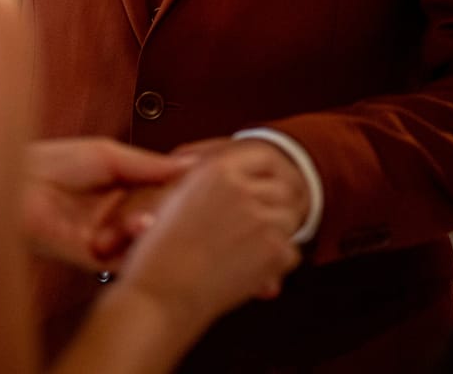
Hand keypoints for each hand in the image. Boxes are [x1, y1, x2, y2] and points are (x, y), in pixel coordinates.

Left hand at [22, 137, 192, 271]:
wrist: (15, 178)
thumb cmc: (53, 160)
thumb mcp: (109, 154)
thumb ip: (148, 165)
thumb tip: (188, 164)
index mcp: (124, 189)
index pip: (163, 194)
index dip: (184, 192)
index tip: (211, 185)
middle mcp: (119, 217)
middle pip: (158, 219)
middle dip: (176, 213)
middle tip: (201, 205)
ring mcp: (107, 239)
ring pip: (143, 241)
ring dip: (157, 229)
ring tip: (172, 214)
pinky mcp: (91, 256)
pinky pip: (121, 257)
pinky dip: (136, 245)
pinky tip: (147, 226)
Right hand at [115, 147, 301, 336]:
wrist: (160, 294)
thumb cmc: (160, 252)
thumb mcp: (177, 196)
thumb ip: (211, 179)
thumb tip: (240, 176)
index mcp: (217, 169)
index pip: (266, 157)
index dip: (274, 172)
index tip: (274, 184)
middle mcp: (242, 189)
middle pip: (286, 189)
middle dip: (279, 206)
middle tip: (266, 224)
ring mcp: (260, 219)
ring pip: (291, 220)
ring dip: (278, 234)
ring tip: (250, 248)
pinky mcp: (272, 251)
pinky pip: (292, 252)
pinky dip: (277, 263)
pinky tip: (251, 267)